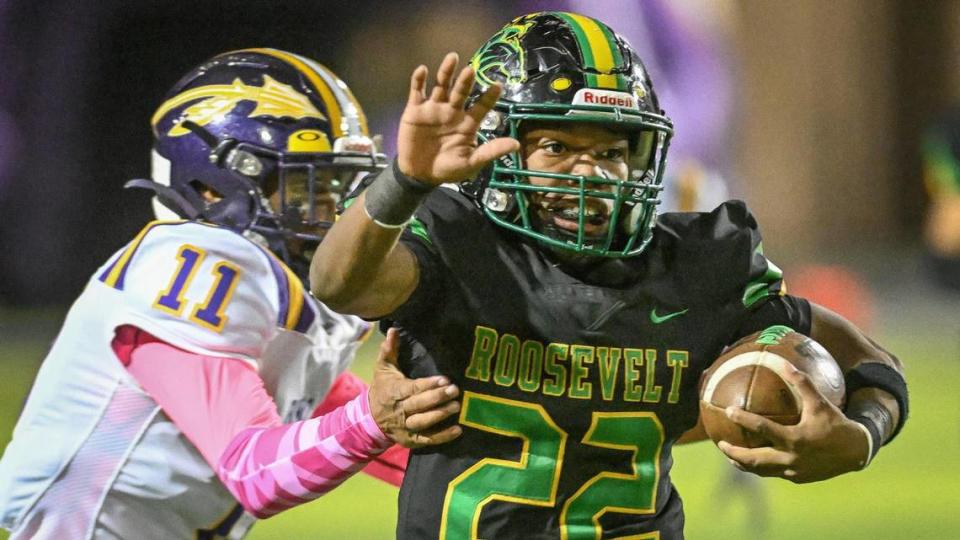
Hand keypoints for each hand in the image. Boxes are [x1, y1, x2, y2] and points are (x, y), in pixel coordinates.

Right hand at [369, 328, 461, 447]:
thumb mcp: (383, 368)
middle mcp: (400, 411)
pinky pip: (427, 440)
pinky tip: (458, 430)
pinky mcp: (411, 440)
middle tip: (454, 390)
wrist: (371, 418)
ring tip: (456, 406)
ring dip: (440, 415)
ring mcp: (405, 427)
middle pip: (419, 405)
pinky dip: (443, 437)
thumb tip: (394, 330)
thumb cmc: (382, 389)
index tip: (444, 379)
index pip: (412, 389)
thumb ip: (389, 350)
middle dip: (437, 398)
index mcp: (394, 392)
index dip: (428, 385)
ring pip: (423, 422)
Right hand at [397, 52, 519, 184]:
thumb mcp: (471, 163)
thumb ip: (491, 151)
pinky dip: (418, 80)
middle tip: (471, 70)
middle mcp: (452, 111)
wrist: (419, 174)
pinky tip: (423, 70)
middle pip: (461, 91)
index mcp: (467, 123)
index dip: (489, 96)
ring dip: (446, 72)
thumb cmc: (447, 169)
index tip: (498, 85)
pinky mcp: (415, 109)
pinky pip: (417, 91)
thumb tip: (516, 145)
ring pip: (441, 86)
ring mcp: (434, 108)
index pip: (481, 106)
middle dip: (466, 81)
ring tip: (452, 58)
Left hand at [716, 362, 869, 482]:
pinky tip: (754, 460)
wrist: (857, 452)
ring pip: (761, 471)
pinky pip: (775, 473)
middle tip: (720, 443)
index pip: (762, 429)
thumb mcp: (819, 402)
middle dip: (734, 453)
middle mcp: (791, 459)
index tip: (727, 410)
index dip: (743, 419)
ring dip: (743, 463)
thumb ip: (801, 382)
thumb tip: (782, 360)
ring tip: (731, 455)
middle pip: (754, 459)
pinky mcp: (798, 479)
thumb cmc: (836, 423)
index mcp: (794, 439)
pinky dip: (761, 467)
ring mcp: (794, 472)